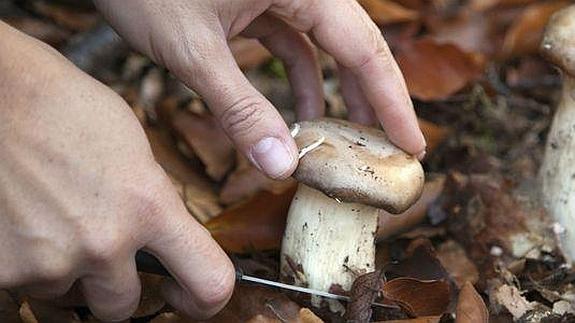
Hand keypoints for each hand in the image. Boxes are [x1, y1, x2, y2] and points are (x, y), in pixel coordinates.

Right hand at [0, 22, 233, 319]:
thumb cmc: (68, 110)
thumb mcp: (136, 151)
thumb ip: (155, 207)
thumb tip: (165, 246)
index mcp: (149, 206)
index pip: (209, 283)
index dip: (205, 299)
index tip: (187, 294)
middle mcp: (103, 242)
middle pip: (122, 308)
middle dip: (114, 287)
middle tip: (98, 250)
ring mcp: (48, 262)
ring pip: (68, 298)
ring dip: (66, 274)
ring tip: (53, 222)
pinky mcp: (1, 270)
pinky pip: (26, 291)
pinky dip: (28, 268)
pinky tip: (25, 225)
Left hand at [94, 0, 426, 178]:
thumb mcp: (194, 50)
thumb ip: (240, 108)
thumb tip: (281, 167)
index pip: (364, 47)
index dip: (391, 100)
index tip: (412, 143)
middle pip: (352, 46)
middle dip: (369, 99)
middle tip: (386, 149)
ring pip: (323, 47)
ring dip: (330, 94)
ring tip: (338, 142)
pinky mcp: (255, 2)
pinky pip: (289, 43)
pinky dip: (295, 80)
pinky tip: (295, 117)